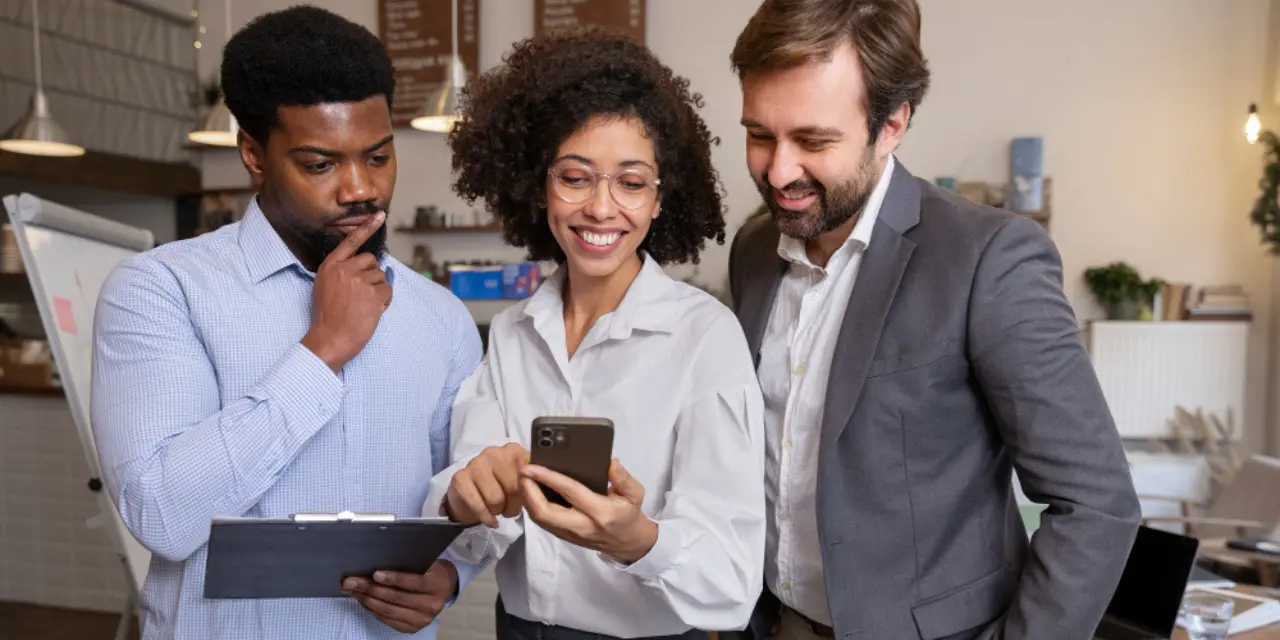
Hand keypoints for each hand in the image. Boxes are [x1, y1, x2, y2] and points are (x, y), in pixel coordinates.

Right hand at [300, 211, 390, 370]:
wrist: (330, 338)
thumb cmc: (328, 317)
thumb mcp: (326, 288)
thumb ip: (343, 273)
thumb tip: (371, 266)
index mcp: (330, 266)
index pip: (351, 241)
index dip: (367, 227)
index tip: (379, 214)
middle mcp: (344, 269)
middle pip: (371, 261)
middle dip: (371, 276)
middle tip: (362, 294)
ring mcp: (359, 280)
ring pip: (381, 276)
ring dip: (378, 291)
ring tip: (363, 306)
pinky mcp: (373, 293)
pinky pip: (388, 290)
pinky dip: (384, 301)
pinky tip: (371, 311)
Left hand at [342, 559, 457, 632]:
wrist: (444, 588)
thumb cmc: (431, 570)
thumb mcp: (427, 563)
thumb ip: (409, 564)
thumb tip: (378, 562)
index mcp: (436, 585)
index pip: (413, 583)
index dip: (394, 578)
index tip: (375, 574)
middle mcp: (431, 605)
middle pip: (396, 597)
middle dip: (370, 589)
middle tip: (351, 581)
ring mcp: (422, 619)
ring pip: (389, 610)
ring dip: (367, 600)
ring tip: (353, 590)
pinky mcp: (413, 628)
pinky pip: (388, 620)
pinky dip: (373, 610)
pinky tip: (364, 601)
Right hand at [445, 443, 528, 527]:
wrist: (470, 495)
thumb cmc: (502, 488)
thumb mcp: (522, 482)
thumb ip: (534, 480)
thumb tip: (545, 485)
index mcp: (514, 451)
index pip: (529, 473)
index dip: (529, 493)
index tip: (526, 500)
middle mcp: (494, 453)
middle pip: (513, 488)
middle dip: (514, 505)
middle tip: (510, 508)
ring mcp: (476, 463)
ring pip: (495, 498)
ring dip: (499, 511)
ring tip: (498, 509)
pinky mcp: (460, 478)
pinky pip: (478, 505)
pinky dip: (486, 517)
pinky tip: (489, 518)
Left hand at [520, 458, 657, 563]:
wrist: (627, 543)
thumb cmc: (629, 514)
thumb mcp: (635, 493)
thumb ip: (623, 478)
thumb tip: (610, 462)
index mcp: (600, 512)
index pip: (570, 492)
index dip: (548, 478)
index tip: (532, 466)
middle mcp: (582, 525)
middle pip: (544, 512)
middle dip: (528, 491)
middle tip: (522, 471)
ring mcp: (570, 534)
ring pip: (539, 518)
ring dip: (527, 497)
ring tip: (523, 477)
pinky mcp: (564, 536)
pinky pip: (542, 521)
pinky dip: (532, 504)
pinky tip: (530, 489)